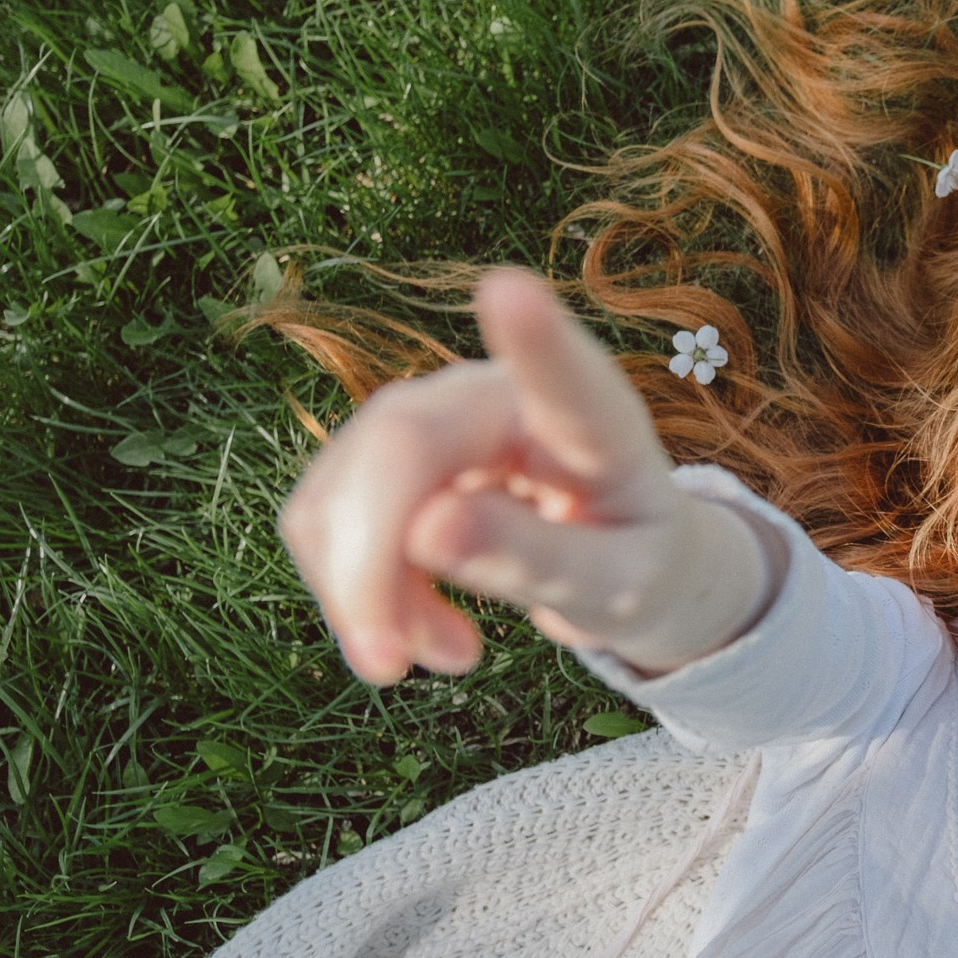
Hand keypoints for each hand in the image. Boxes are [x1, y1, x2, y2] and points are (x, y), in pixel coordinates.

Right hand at [278, 267, 777, 684]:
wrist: (619, 556)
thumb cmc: (633, 560)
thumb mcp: (618, 586)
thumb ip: (543, 560)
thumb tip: (430, 529)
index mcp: (592, 419)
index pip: (564, 374)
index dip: (533, 337)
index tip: (509, 289)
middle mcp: (497, 393)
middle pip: (398, 447)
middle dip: (370, 566)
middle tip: (388, 669)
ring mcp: (429, 413)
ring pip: (341, 490)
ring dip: (364, 594)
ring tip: (453, 655)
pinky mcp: (378, 454)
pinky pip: (324, 522)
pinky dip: (354, 594)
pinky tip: (420, 632)